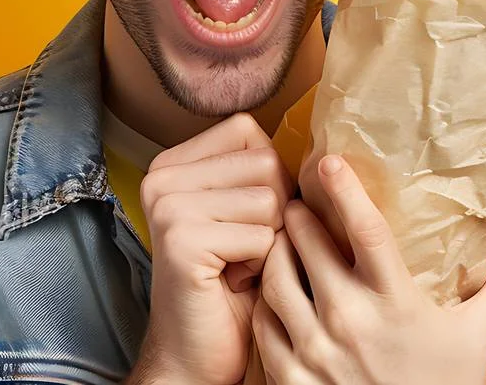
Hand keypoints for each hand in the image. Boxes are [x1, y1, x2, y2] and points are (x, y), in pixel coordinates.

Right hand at [126, 113, 293, 384]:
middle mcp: (161, 176)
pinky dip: (262, 266)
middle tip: (241, 248)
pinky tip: (234, 282)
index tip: (244, 218)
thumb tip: (324, 153)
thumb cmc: (232, 283)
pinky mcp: (181, 240)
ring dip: (269, 241)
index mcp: (173, 163)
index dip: (268, 177)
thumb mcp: (245, 213)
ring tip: (238, 264)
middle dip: (272, 212)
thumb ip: (262, 174)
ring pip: (269, 199)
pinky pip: (261, 237)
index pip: (249, 132)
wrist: (196, 352)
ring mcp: (168, 206)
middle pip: (265, 162)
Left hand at [251, 155, 485, 384]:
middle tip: (300, 202)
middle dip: (298, 214)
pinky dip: (264, 299)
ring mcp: (314, 350)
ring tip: (283, 238)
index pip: (366, 231)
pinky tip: (274, 290)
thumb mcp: (480, 337)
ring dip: (276, 250)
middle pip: (307, 244)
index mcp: (397, 304)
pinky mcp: (290, 376)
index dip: (345, 189)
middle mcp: (350, 321)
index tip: (327, 159)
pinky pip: (263, 322)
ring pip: (275, 277)